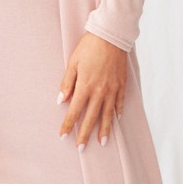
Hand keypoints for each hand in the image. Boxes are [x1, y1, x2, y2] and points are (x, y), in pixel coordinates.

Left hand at [57, 32, 127, 148]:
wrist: (111, 35)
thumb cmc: (89, 47)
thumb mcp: (73, 63)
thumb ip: (67, 83)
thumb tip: (60, 101)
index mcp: (85, 86)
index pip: (74, 111)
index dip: (68, 125)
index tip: (63, 136)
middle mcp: (100, 91)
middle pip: (91, 118)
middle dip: (85, 134)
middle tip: (81, 148)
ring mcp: (112, 89)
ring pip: (108, 114)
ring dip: (104, 130)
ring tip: (103, 143)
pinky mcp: (122, 84)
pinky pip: (119, 102)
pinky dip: (117, 112)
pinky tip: (116, 120)